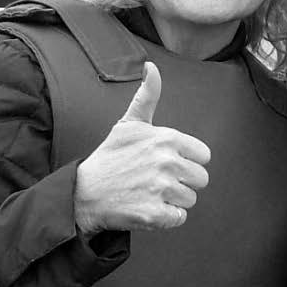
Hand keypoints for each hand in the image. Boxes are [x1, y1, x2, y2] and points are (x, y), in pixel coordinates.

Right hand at [73, 61, 210, 233]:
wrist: (83, 193)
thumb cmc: (110, 158)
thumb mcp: (128, 123)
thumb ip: (147, 96)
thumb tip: (152, 67)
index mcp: (166, 138)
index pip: (204, 156)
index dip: (187, 161)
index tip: (166, 163)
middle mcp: (166, 162)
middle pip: (201, 179)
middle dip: (182, 182)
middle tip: (156, 180)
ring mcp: (161, 189)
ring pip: (190, 200)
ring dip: (173, 200)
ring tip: (149, 193)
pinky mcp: (155, 214)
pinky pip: (179, 218)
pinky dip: (166, 218)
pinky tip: (147, 207)